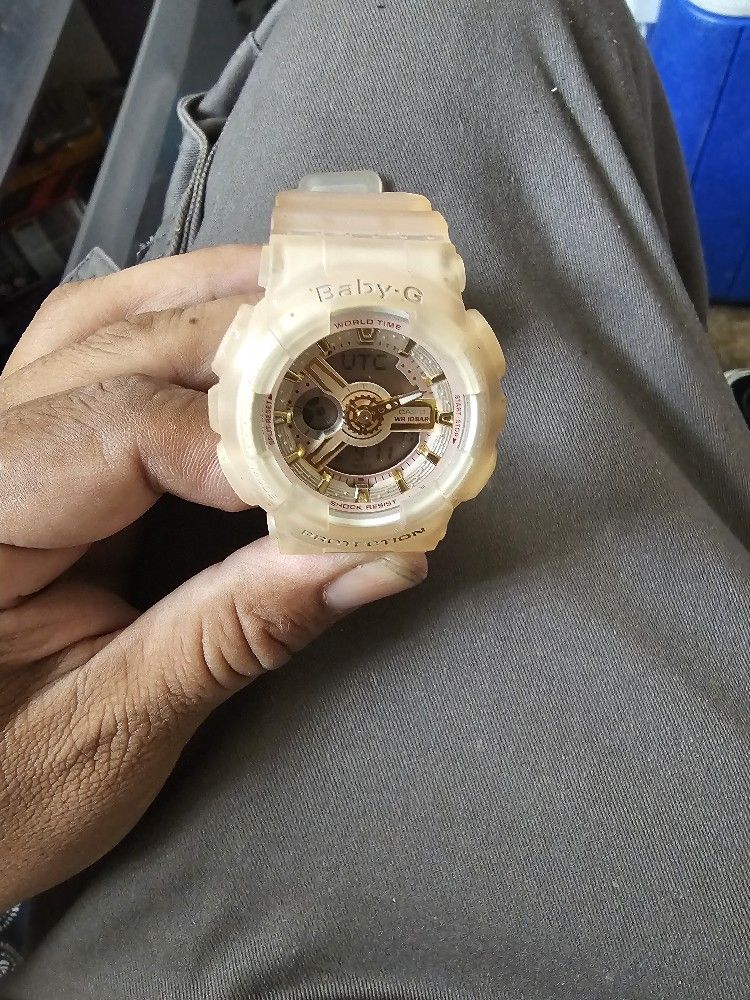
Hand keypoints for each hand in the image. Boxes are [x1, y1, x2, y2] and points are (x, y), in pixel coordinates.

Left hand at [0, 246, 426, 909]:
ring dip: (205, 306)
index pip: (114, 431)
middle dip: (243, 349)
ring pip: (93, 324)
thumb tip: (373, 558)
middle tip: (354, 359)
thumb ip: (237, 633)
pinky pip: (90, 354)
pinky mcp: (20, 453)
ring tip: (306, 305)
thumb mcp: (113, 736)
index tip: (340, 479)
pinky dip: (171, 328)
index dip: (240, 441)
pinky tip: (234, 330)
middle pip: (110, 349)